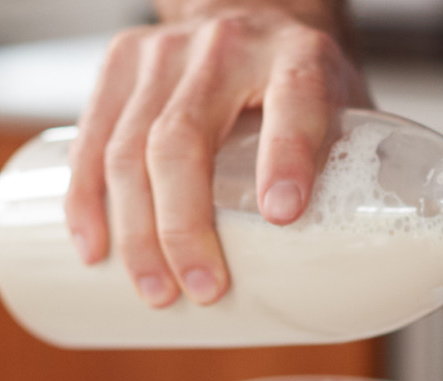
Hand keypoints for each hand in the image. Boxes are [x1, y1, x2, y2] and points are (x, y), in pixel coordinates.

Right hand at [64, 1, 369, 307]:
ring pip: (130, 147)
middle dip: (186, 226)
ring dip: (136, 231)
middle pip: (184, 139)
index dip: (287, 155)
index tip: (284, 214)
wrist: (255, 15)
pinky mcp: (120, 62)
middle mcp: (228, 46)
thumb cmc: (305, 88)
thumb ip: (350, 179)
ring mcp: (165, 53)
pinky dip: (87, 200)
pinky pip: (91, 137)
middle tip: (203, 290)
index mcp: (299, 58)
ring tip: (156, 291)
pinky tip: (93, 249)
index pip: (294, 100)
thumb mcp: (346, 115)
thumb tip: (355, 284)